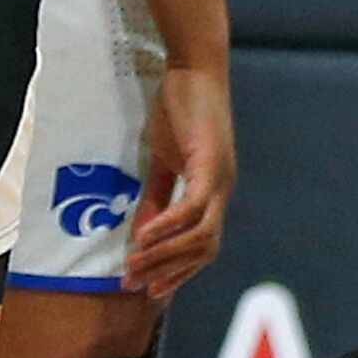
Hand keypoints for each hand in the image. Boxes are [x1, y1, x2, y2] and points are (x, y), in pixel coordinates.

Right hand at [126, 63, 234, 298]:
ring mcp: (221, 179)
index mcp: (214, 193)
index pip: (203, 247)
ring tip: (134, 266)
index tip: (151, 290)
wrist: (194, 68)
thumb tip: (143, 236)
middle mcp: (223, 191)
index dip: (179, 271)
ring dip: (165, 255)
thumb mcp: (163, 161)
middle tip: (136, 286)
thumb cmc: (179, 109)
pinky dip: (169, 226)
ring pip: (200, 235)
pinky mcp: (211, 164)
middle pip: (204, 250)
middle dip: (170, 272)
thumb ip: (156, 198)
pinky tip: (144, 237)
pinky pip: (193, 207)